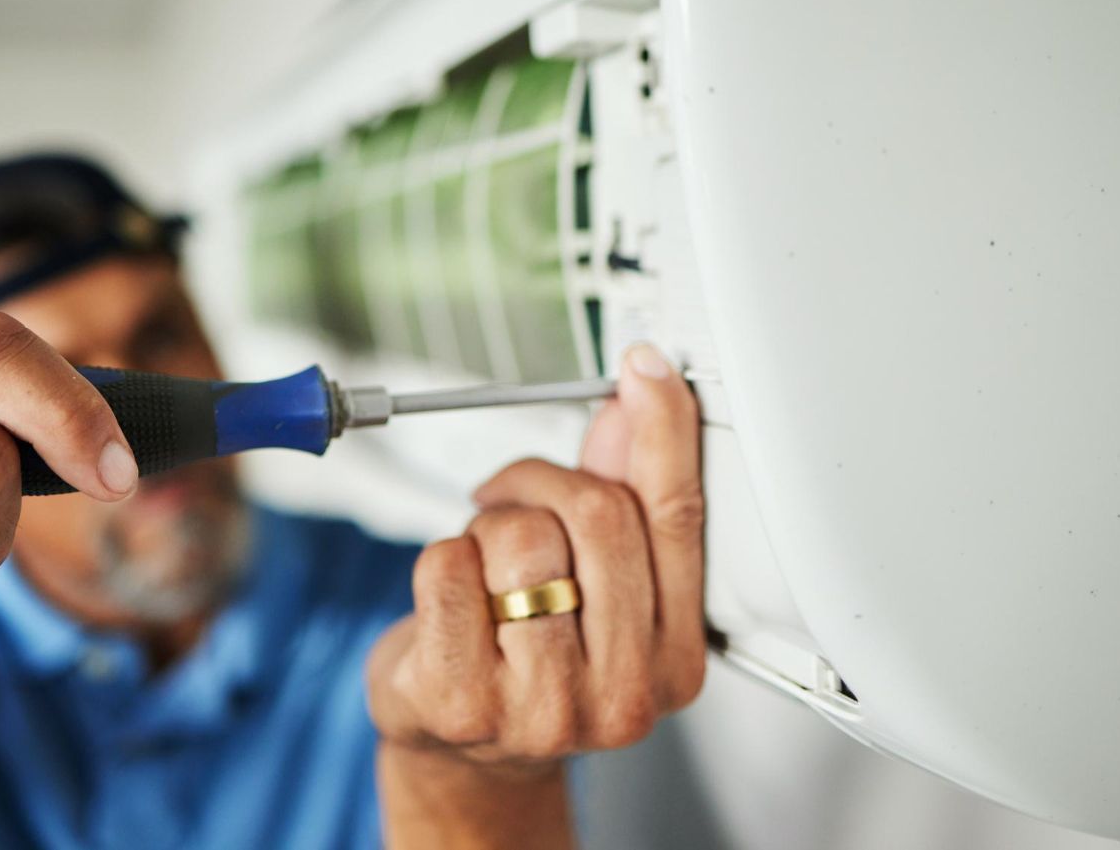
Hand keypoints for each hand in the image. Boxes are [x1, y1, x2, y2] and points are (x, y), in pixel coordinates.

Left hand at [367, 344, 704, 843]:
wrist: (462, 749)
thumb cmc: (530, 657)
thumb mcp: (591, 581)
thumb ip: (621, 494)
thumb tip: (633, 408)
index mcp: (675, 658)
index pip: (678, 521)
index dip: (663, 432)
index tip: (645, 370)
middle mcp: (623, 694)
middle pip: (599, 516)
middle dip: (541, 481)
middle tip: (510, 495)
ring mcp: (546, 708)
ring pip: (523, 539)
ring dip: (489, 528)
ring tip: (484, 564)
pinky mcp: (465, 704)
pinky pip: (449, 567)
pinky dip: (441, 559)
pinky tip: (451, 600)